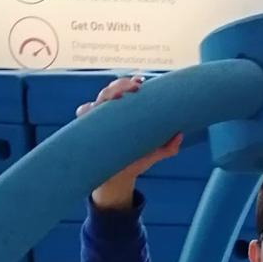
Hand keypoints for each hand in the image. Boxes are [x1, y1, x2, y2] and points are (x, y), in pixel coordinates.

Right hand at [80, 76, 182, 209]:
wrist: (117, 179)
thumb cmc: (134, 160)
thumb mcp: (153, 154)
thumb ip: (168, 147)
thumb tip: (179, 135)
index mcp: (123, 114)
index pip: (124, 91)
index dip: (130, 82)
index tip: (141, 81)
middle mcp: (107, 115)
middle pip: (109, 92)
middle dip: (119, 85)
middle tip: (135, 88)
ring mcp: (95, 123)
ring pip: (94, 101)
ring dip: (103, 97)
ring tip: (114, 99)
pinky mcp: (86, 132)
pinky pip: (82, 117)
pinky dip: (86, 112)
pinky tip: (93, 111)